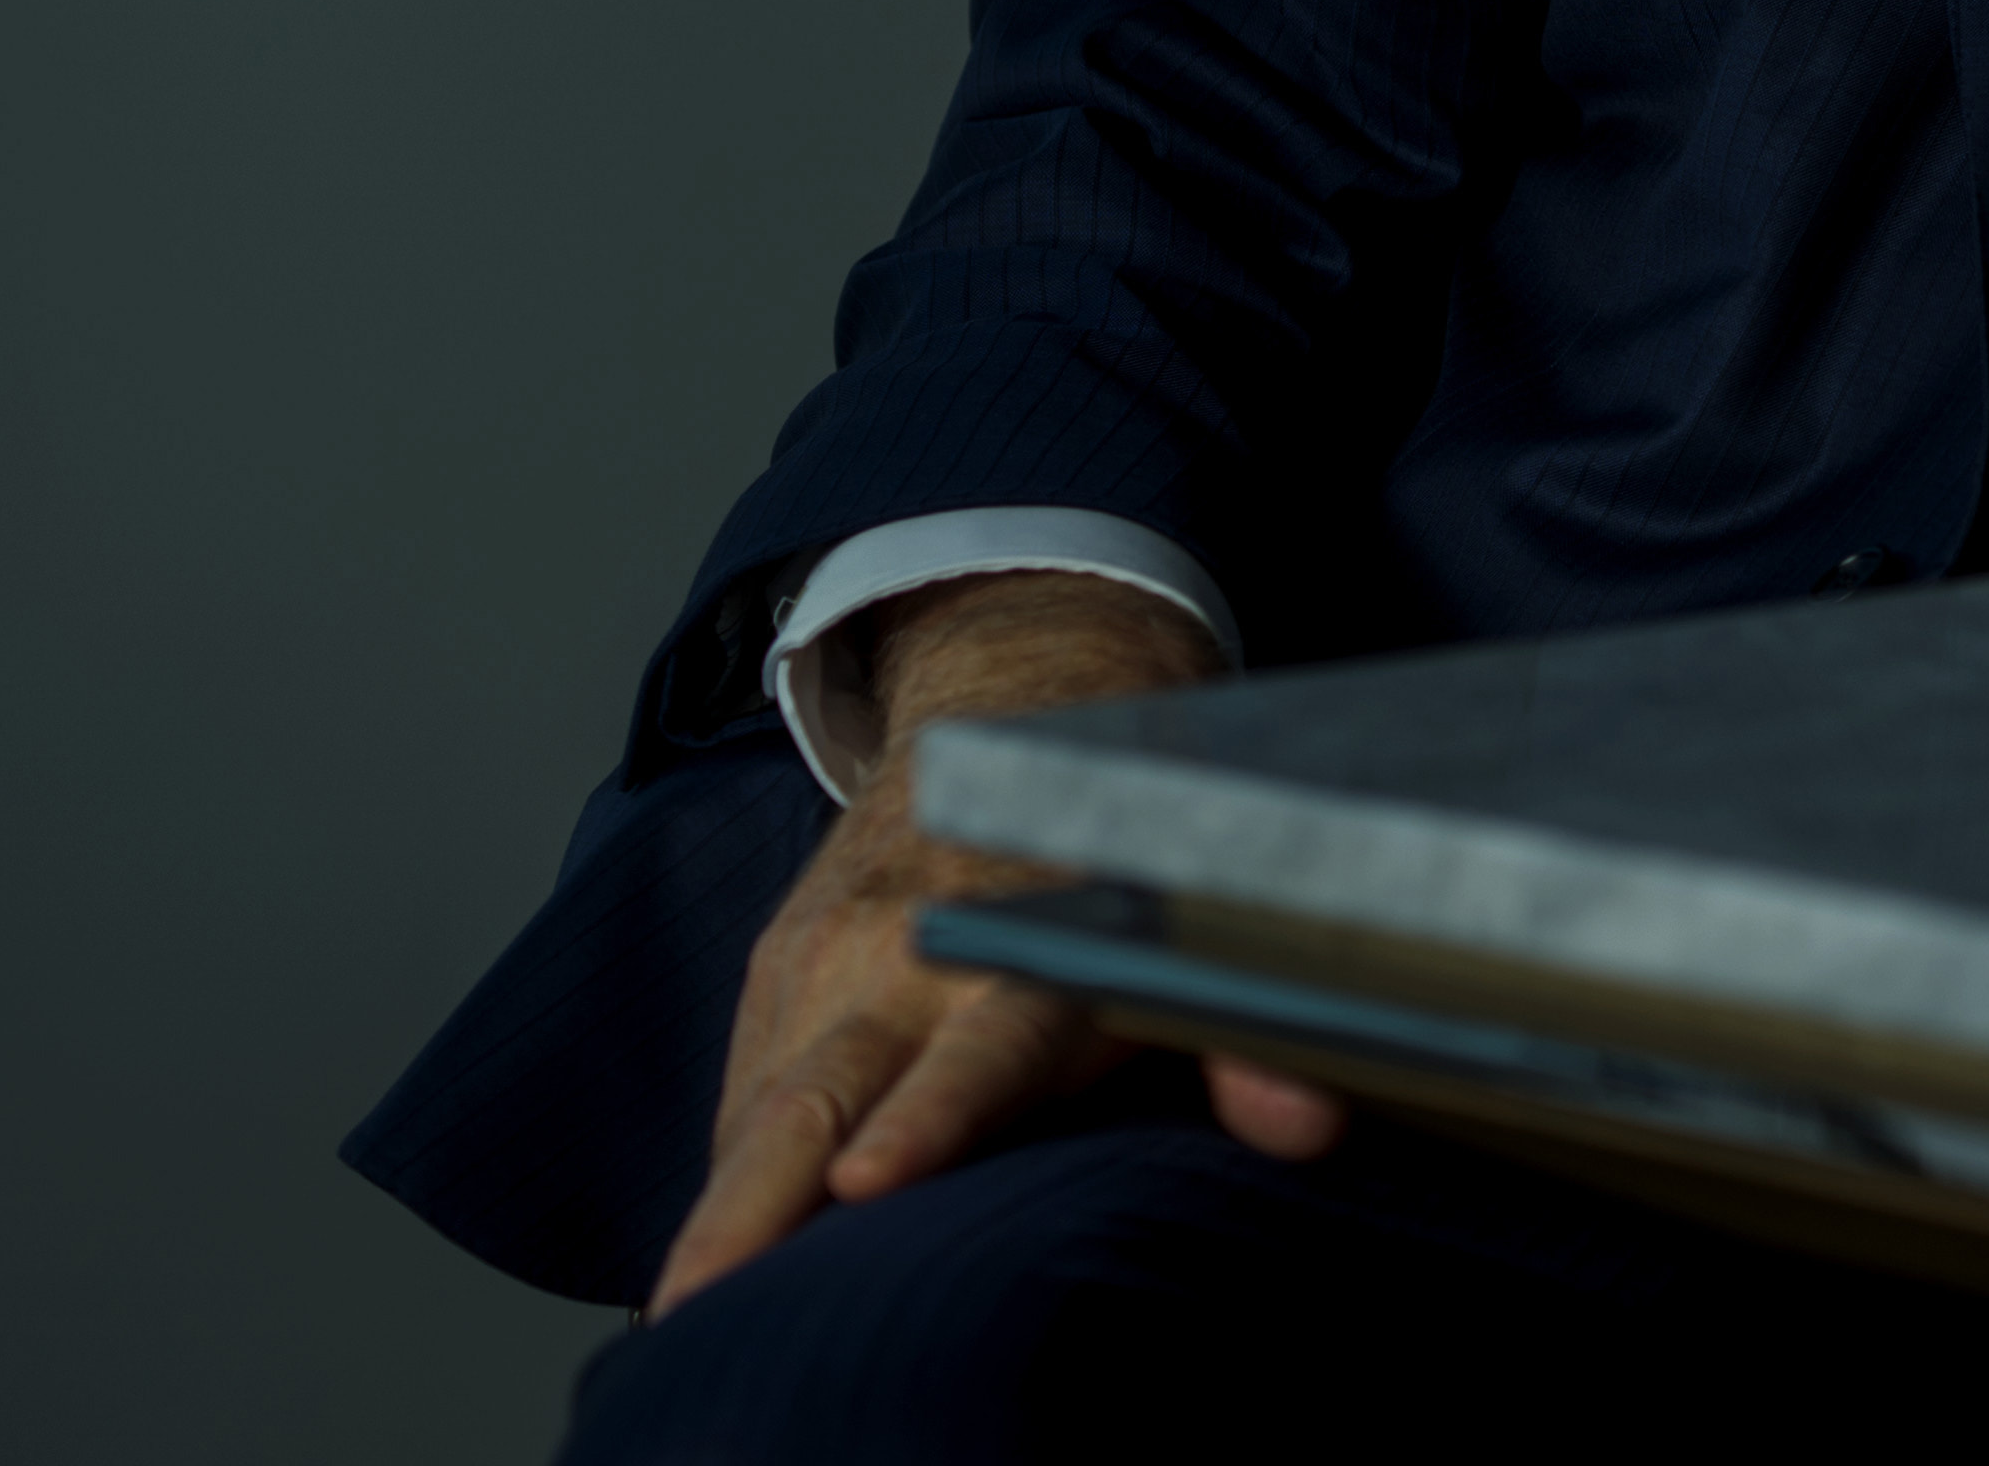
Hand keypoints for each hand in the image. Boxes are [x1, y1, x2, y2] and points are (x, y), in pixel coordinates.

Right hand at [650, 570, 1342, 1312]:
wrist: (1025, 683)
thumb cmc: (1130, 844)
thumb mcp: (1198, 921)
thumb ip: (1244, 1036)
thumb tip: (1307, 1125)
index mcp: (1031, 939)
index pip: (982, 1049)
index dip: (932, 1119)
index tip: (869, 1180)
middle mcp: (914, 946)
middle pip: (827, 1095)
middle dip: (764, 1203)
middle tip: (707, 1296)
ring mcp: (833, 950)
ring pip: (763, 1102)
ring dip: (722, 1208)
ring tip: (681, 1306)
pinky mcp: (781, 960)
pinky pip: (748, 1088)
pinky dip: (731, 1172)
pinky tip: (713, 1253)